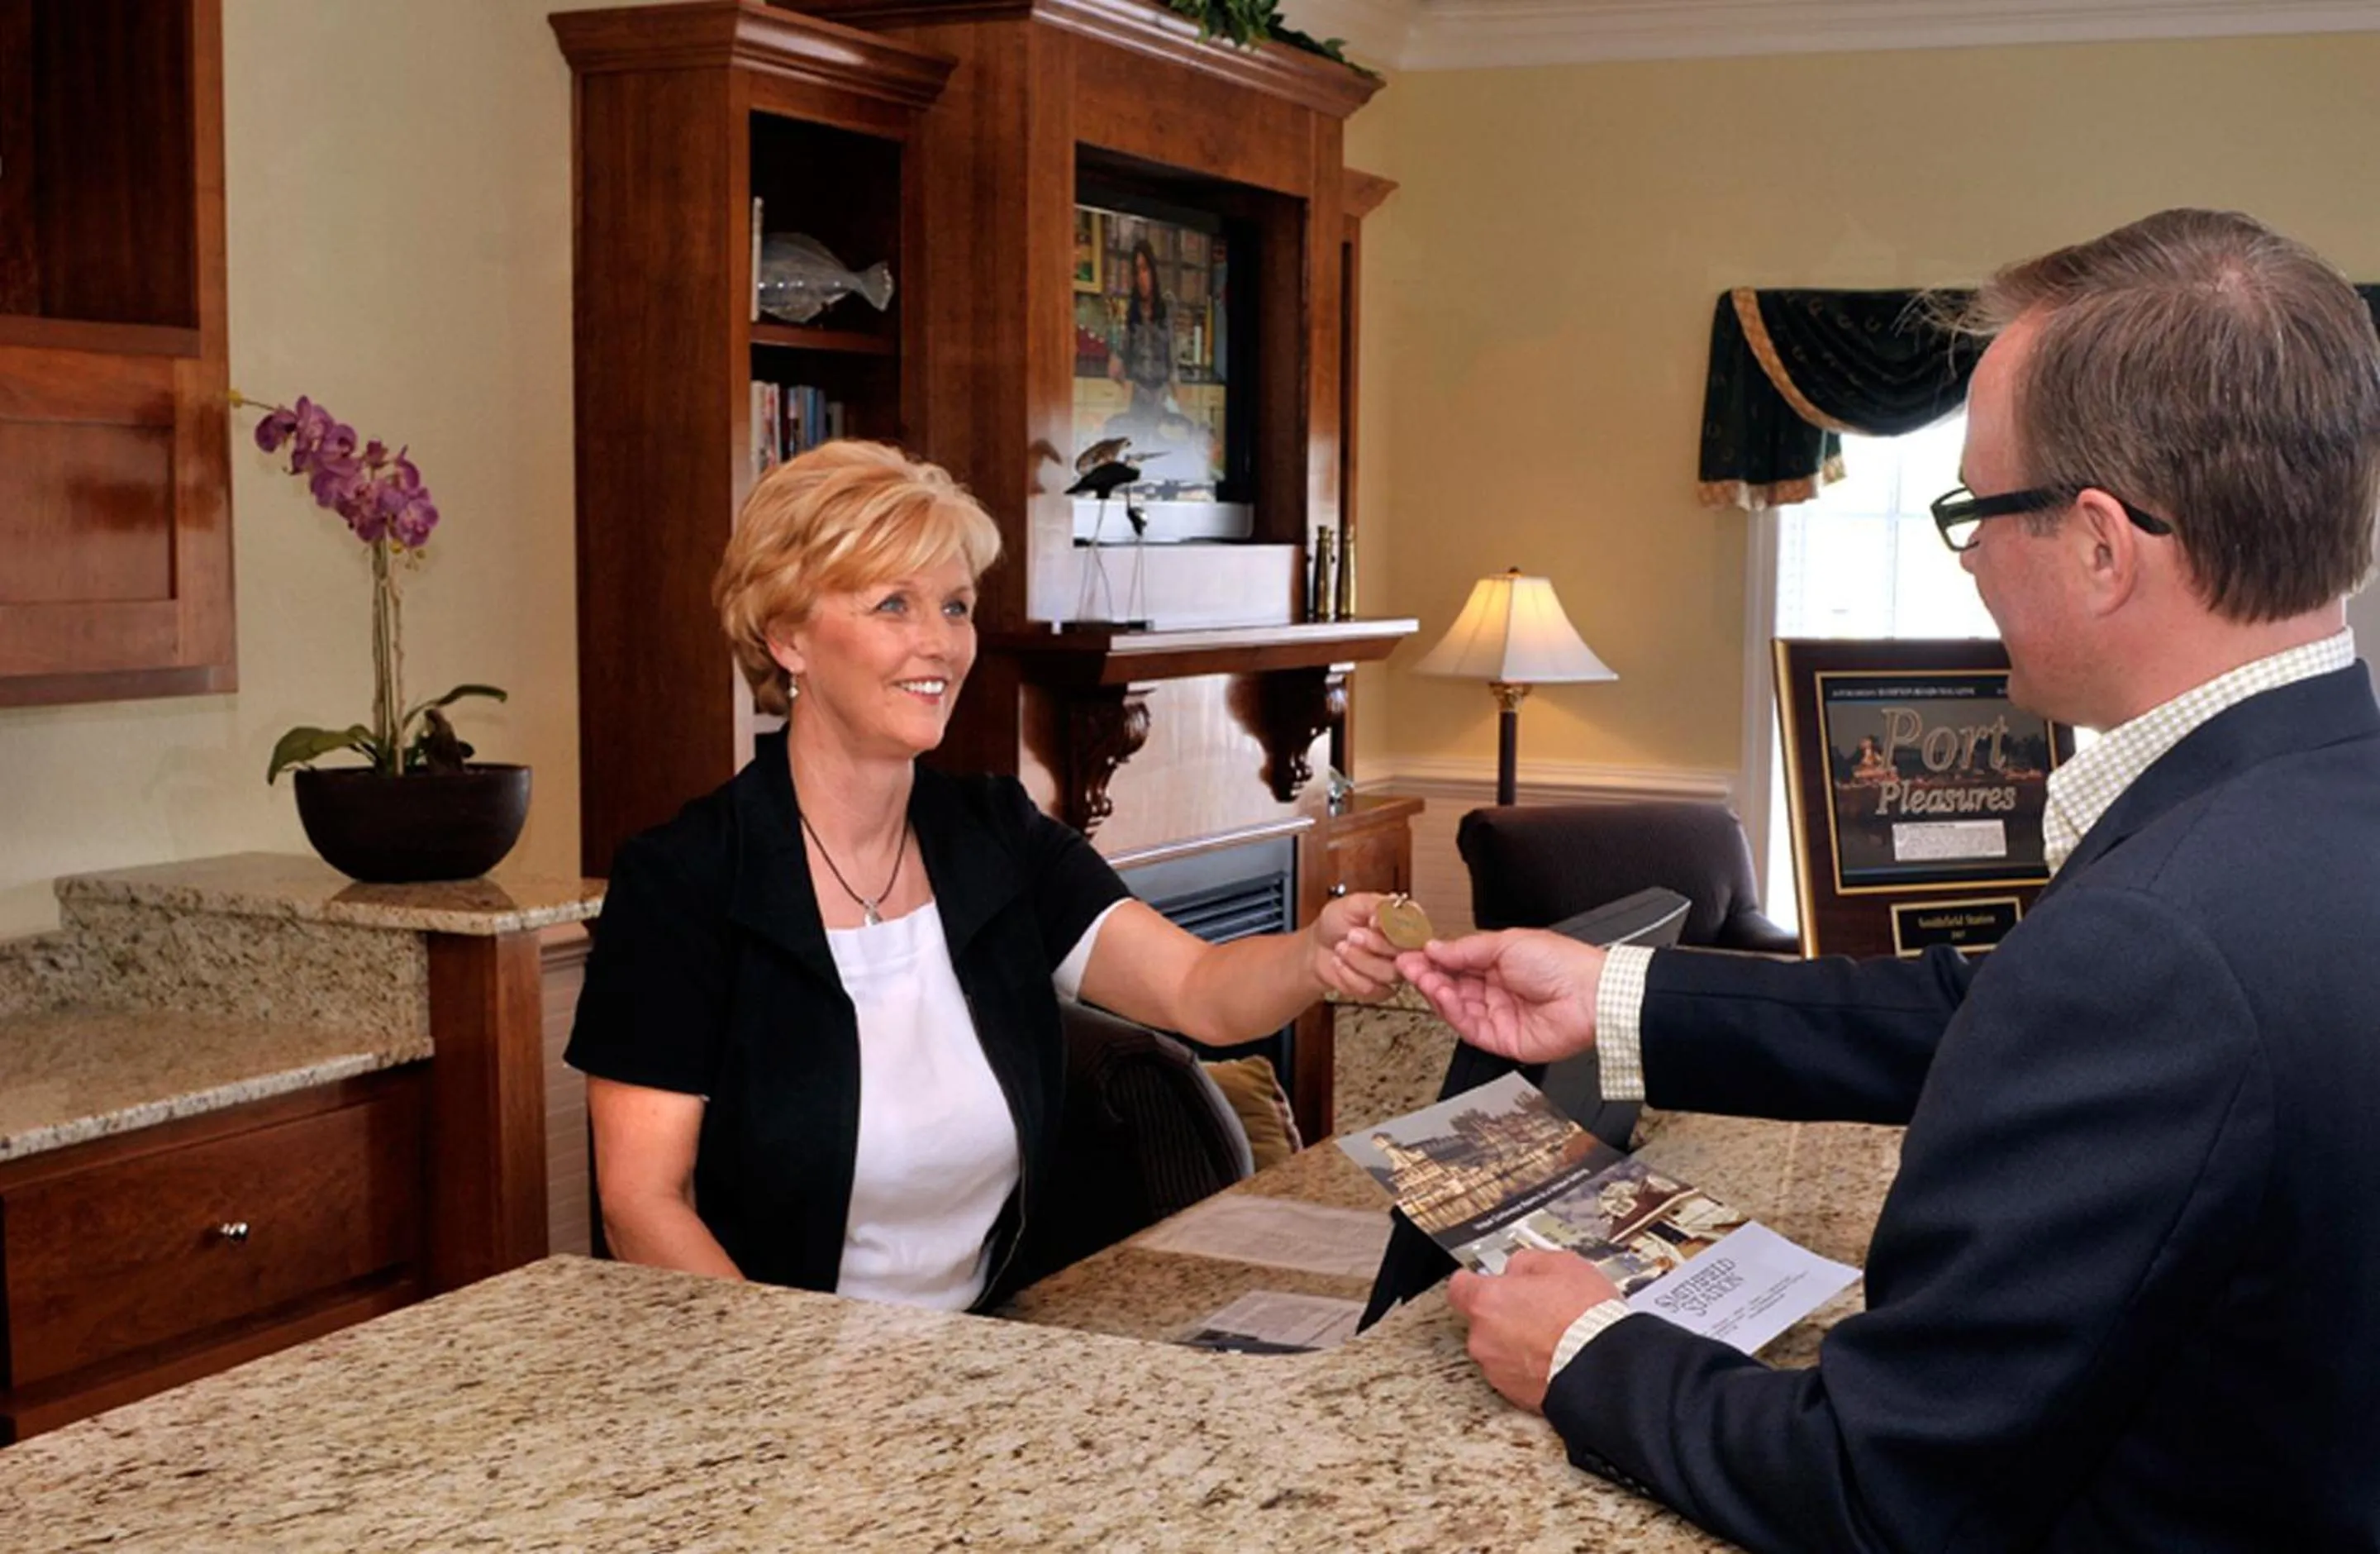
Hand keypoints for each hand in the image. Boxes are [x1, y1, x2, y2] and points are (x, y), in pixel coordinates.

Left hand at [1310, 892, 1400, 1000]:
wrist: (1317, 947)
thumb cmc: (1337, 922)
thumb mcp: (1353, 903)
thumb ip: (1377, 904)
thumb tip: (1393, 908)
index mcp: (1404, 923)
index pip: (1417, 930)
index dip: (1396, 930)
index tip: (1372, 923)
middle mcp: (1404, 949)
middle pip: (1404, 954)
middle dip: (1373, 945)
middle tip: (1352, 935)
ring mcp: (1394, 971)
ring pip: (1387, 974)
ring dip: (1357, 960)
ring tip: (1341, 948)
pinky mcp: (1380, 990)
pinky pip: (1371, 989)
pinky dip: (1349, 975)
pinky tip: (1340, 964)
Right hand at [1395, 930, 1604, 1064]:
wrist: (1590, 996)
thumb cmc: (1563, 964)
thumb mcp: (1507, 943)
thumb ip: (1466, 949)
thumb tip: (1435, 947)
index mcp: (1500, 963)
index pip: (1456, 962)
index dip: (1433, 958)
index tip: (1411, 953)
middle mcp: (1497, 990)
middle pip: (1451, 985)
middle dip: (1428, 974)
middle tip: (1408, 965)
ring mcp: (1498, 1015)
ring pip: (1455, 1006)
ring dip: (1435, 991)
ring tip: (1424, 977)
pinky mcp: (1500, 1039)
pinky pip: (1468, 1026)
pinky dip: (1451, 1010)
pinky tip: (1442, 994)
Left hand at [1446, 1248, 1622, 1413]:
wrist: (1606, 1370)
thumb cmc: (1585, 1319)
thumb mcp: (1561, 1264)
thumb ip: (1526, 1262)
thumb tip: (1516, 1267)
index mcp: (1487, 1301)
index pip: (1460, 1286)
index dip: (1475, 1281)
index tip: (1486, 1280)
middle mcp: (1483, 1337)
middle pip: (1481, 1319)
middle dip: (1503, 1313)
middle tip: (1536, 1308)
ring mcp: (1497, 1369)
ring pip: (1498, 1348)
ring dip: (1516, 1341)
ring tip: (1552, 1334)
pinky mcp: (1514, 1395)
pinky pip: (1514, 1373)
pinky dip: (1528, 1365)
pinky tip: (1554, 1355)